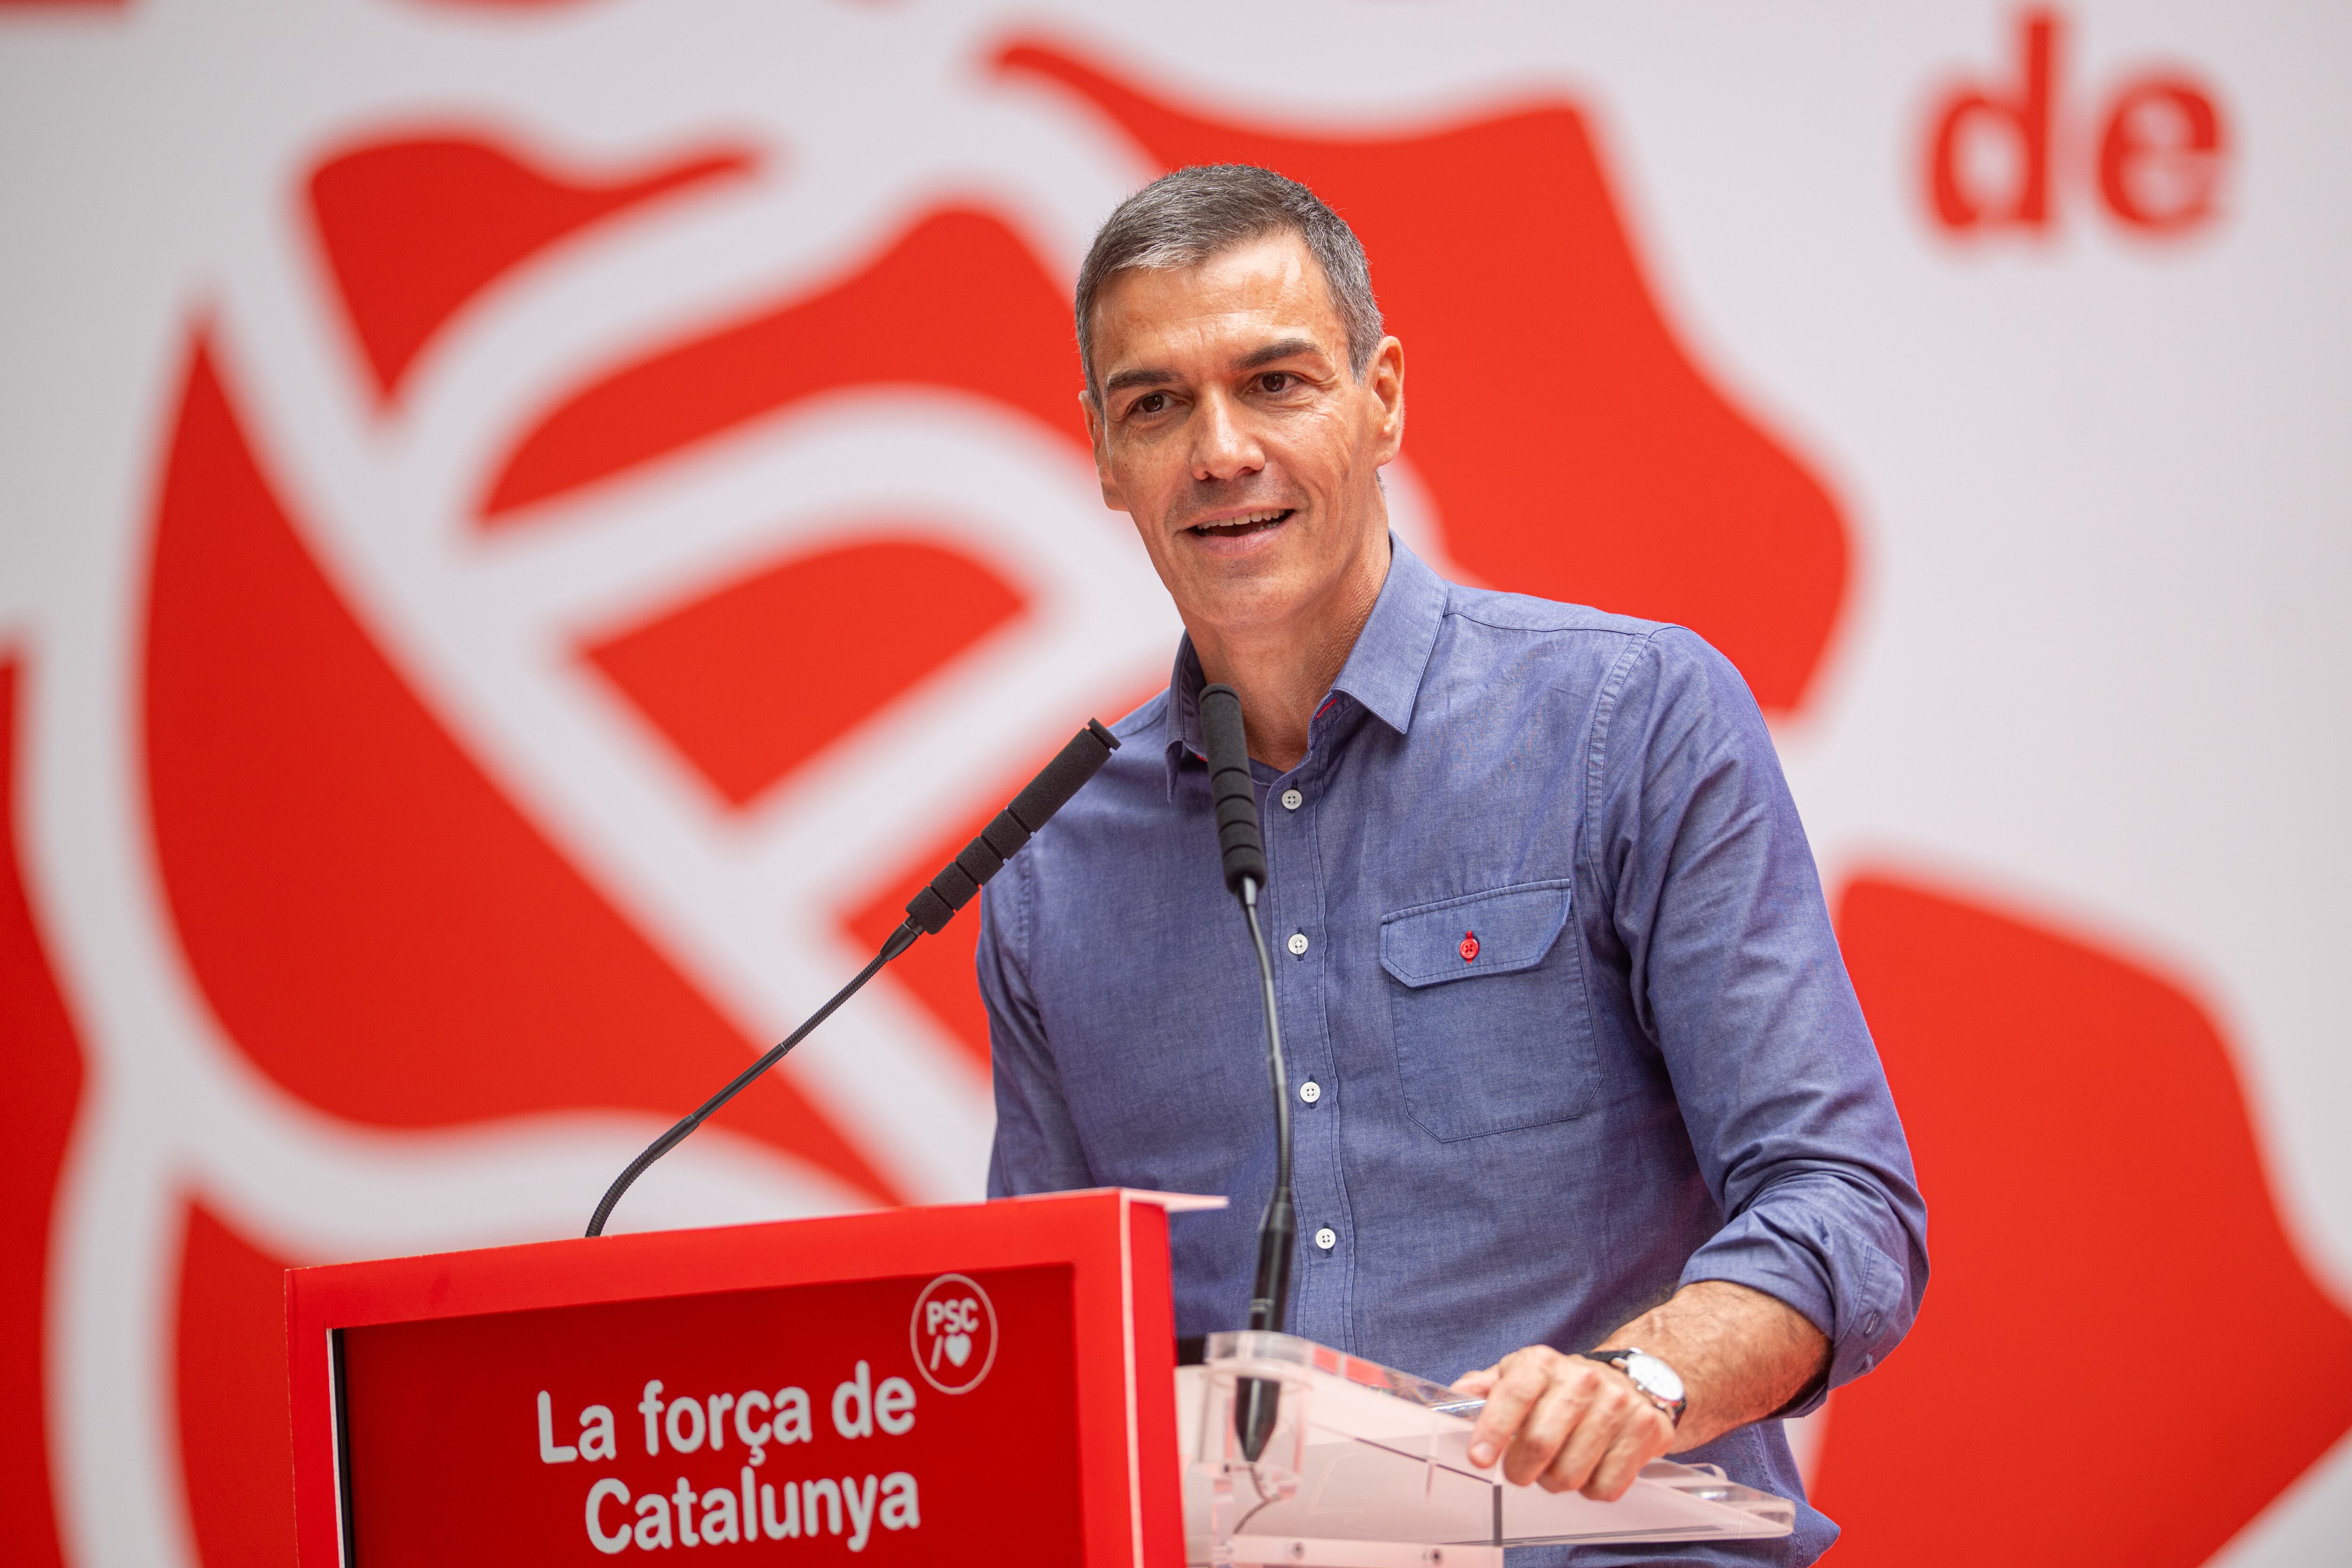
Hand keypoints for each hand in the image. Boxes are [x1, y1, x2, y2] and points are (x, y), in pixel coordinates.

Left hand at [1450, 1346, 1674, 1500]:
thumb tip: (1455, 1398)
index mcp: (1543, 1362)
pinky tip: (1591, 1466)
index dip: (1492, 1430)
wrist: (1631, 1382)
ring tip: (1559, 1463)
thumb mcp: (1520, 1376)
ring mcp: (1617, 1405)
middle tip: (1520, 1471)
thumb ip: (1485, 1388)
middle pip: (1540, 1444)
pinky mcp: (1645, 1431)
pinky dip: (1591, 1488)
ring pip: (1571, 1473)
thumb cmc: (1563, 1387)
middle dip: (1521, 1470)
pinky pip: (1605, 1487)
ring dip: (1556, 1481)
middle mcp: (1582, 1379)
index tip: (1479, 1458)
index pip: (1513, 1395)